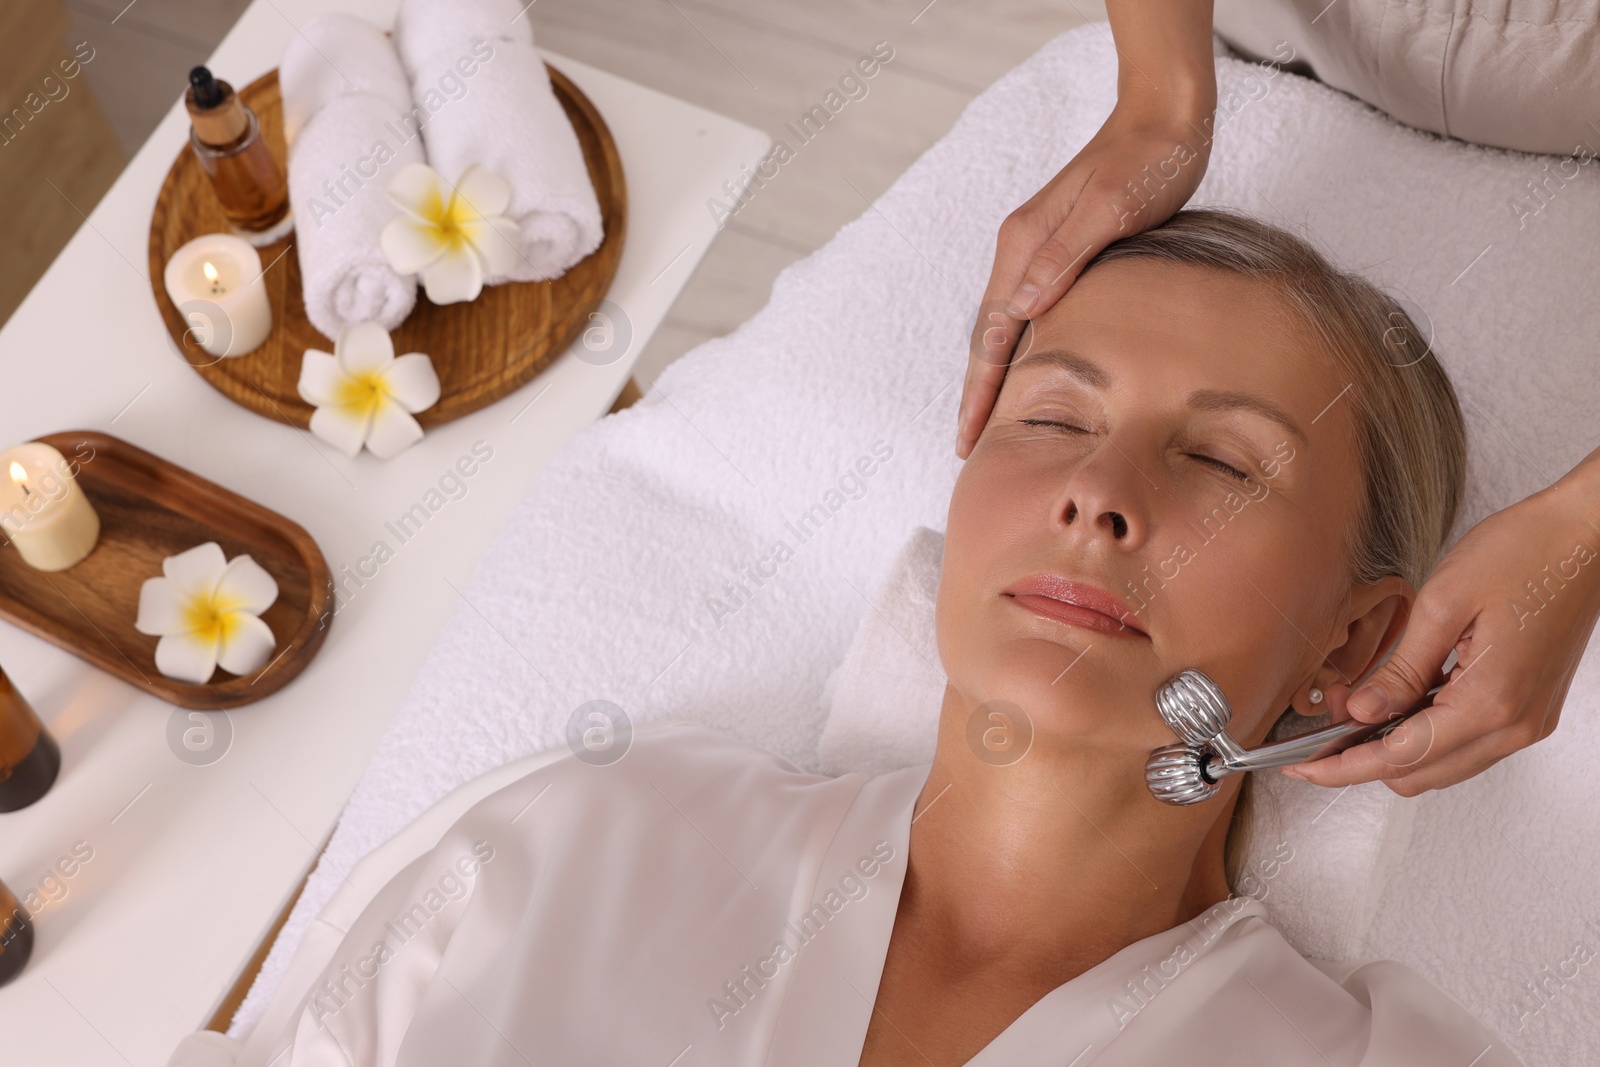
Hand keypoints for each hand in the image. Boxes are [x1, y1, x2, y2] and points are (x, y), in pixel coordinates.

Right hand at [955, 99, 1211, 457]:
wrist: (1164, 117)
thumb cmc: (1147, 162)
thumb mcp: (1110, 208)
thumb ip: (1064, 256)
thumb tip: (1022, 307)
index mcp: (1024, 245)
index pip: (991, 333)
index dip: (979, 389)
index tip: (968, 435)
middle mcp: (1021, 249)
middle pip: (988, 335)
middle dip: (976, 392)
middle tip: (966, 446)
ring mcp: (1038, 249)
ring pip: (1004, 326)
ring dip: (993, 374)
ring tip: (987, 420)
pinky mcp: (1060, 250)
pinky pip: (1027, 312)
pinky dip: (1018, 348)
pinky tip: (1027, 370)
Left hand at [1282, 464, 1599, 793]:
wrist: (1586, 537)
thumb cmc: (1525, 553)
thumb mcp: (1444, 604)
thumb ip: (1400, 668)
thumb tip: (1361, 712)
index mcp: (1491, 701)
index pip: (1400, 757)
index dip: (1343, 765)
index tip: (1305, 765)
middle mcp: (1515, 724)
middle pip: (1421, 774)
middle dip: (1364, 756)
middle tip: (1326, 719)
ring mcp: (1527, 720)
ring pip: (1443, 764)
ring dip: (1395, 746)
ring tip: (1358, 703)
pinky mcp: (1530, 708)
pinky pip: (1467, 742)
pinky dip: (1426, 732)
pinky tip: (1400, 699)